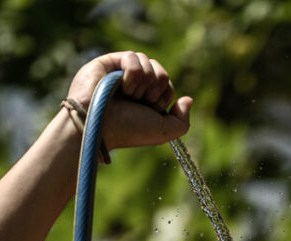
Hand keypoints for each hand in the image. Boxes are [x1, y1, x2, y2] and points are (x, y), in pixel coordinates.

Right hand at [67, 51, 191, 148]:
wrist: (101, 127)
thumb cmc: (129, 130)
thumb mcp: (164, 132)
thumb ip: (183, 120)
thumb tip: (188, 99)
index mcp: (145, 100)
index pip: (167, 85)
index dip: (164, 97)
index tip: (150, 109)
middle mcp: (134, 85)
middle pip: (161, 73)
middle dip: (155, 89)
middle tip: (139, 102)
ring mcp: (121, 73)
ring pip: (149, 62)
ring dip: (143, 83)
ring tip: (128, 95)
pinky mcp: (109, 62)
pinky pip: (134, 57)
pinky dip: (132, 74)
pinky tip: (121, 86)